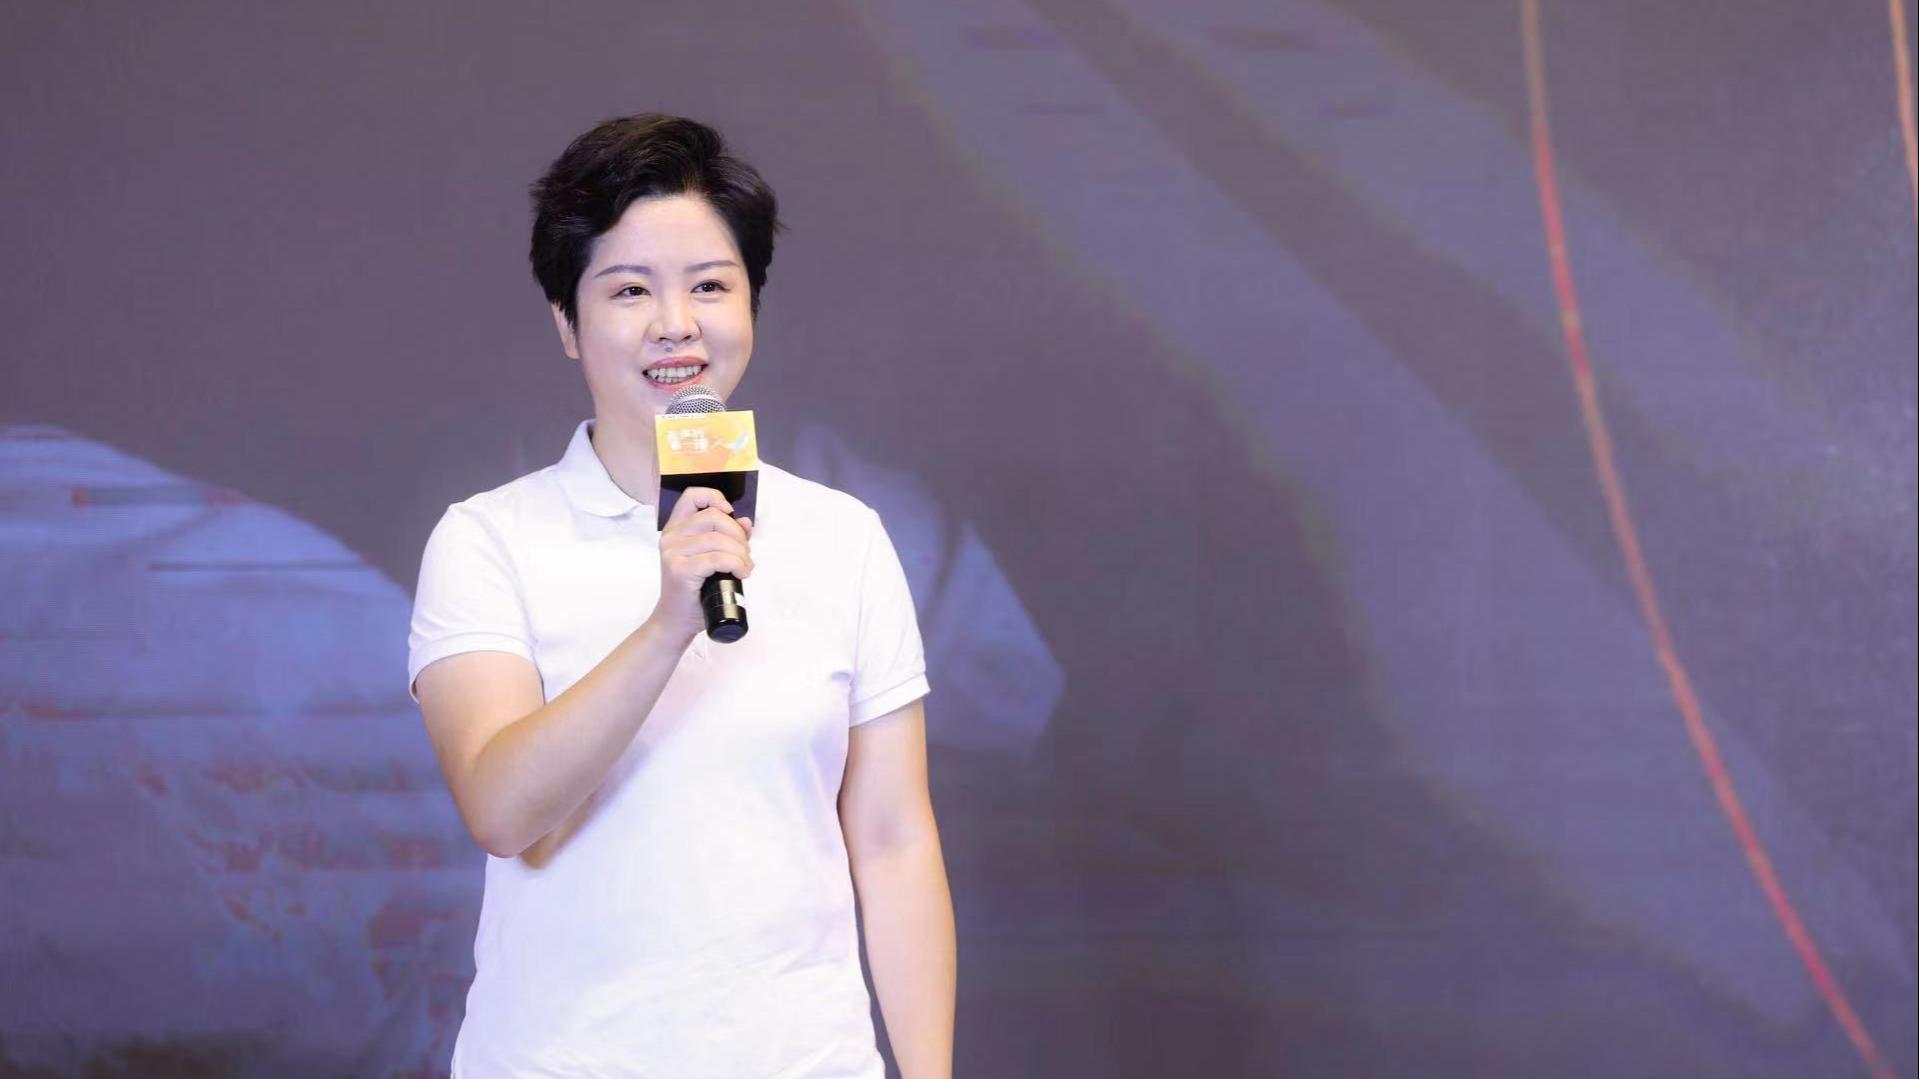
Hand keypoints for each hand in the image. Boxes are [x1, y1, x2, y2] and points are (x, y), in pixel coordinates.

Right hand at [649, 486, 753, 641]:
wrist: (677, 620)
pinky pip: (717, 558)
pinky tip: (741, 574)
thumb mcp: (711, 558)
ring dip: (740, 554)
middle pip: (713, 517)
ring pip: (718, 539)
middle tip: (745, 555)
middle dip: (738, 534)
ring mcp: (672, 552)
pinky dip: (736, 564)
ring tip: (745, 568)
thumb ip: (727, 538)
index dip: (714, 497)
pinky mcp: (680, 570)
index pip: (691, 496)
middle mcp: (671, 536)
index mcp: (676, 528)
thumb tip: (746, 521)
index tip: (730, 512)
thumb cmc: (695, 590)